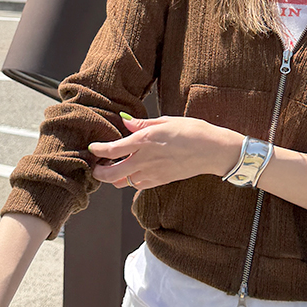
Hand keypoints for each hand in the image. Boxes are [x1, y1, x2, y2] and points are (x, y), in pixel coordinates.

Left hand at [88, 116, 241, 189]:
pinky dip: (131, 181)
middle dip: (99, 172)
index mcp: (145, 140)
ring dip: (115, 177)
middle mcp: (145, 159)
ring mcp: (152, 173)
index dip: (98, 149)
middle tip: (96, 167)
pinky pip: (138, 185)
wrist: (212, 151)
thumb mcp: (166, 121)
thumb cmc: (193, 131)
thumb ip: (142, 124)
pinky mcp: (160, 181)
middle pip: (111, 174)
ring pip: (123, 182)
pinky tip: (134, 172)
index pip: (112, 149)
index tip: (93, 147)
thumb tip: (125, 122)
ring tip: (115, 168)